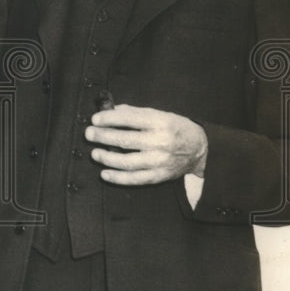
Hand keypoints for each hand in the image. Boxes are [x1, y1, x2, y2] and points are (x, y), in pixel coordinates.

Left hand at [84, 104, 207, 184]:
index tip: (95, 119)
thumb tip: (110, 111)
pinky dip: (118, 178)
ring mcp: (160, 161)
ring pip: (128, 162)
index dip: (109, 119)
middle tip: (89, 134)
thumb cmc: (175, 128)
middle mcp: (161, 142)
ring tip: (94, 153)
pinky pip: (135, 179)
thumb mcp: (160, 114)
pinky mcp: (160, 176)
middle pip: (126, 140)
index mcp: (161, 122)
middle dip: (103, 137)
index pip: (130, 119)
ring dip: (107, 158)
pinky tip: (105, 173)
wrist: (200, 149)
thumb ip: (135, 113)